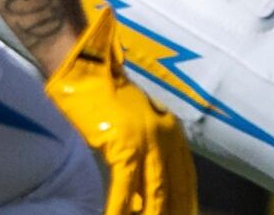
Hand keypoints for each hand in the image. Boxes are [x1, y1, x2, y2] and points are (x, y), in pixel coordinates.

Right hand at [44, 6, 197, 214]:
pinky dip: (122, 209)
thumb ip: (147, 153)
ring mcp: (146, 141)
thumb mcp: (137, 123)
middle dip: (174, 211)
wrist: (86, 72)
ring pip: (156, 192)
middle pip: (175, 187)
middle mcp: (165, 136)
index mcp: (171, 129)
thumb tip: (145, 194)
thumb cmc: (105, 97)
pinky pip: (126, 187)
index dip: (186, 200)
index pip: (186, 176)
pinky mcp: (124, 146)